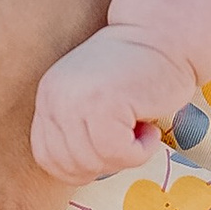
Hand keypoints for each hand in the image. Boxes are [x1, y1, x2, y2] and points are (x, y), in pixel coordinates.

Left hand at [30, 27, 190, 188]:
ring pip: (96, 161)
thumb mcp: (91, 98)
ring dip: (126, 156)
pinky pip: (119, 154)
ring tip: (141, 129)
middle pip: (70, 165)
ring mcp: (76, 100)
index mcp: (48, 96)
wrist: (164, 36)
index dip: (78, 169)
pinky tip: (150, 128)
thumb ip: (76, 128)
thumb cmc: (137, 73)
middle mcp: (55, 97)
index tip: (106, 156)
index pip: (46, 157)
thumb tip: (76, 173)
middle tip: (130, 139)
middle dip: (105, 164)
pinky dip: (141, 151)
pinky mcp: (104, 103)